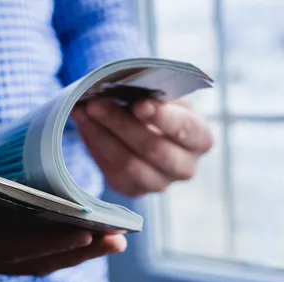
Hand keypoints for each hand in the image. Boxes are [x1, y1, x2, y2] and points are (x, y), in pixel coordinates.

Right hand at [0, 169, 126, 275]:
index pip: (5, 245)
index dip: (45, 240)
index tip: (85, 230)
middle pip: (32, 259)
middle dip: (76, 250)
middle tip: (119, 239)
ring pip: (33, 262)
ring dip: (73, 254)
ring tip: (111, 242)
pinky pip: (24, 258)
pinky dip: (54, 251)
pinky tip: (78, 241)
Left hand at [71, 98, 212, 196]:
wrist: (148, 130)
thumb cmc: (160, 108)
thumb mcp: (165, 96)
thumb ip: (152, 93)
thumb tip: (122, 88)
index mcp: (200, 139)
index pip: (186, 130)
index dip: (163, 118)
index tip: (139, 104)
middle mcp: (184, 168)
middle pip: (152, 149)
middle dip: (120, 124)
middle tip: (96, 103)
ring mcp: (158, 183)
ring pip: (127, 164)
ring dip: (101, 135)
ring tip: (83, 112)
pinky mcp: (133, 190)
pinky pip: (111, 171)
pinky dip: (95, 146)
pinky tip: (84, 125)